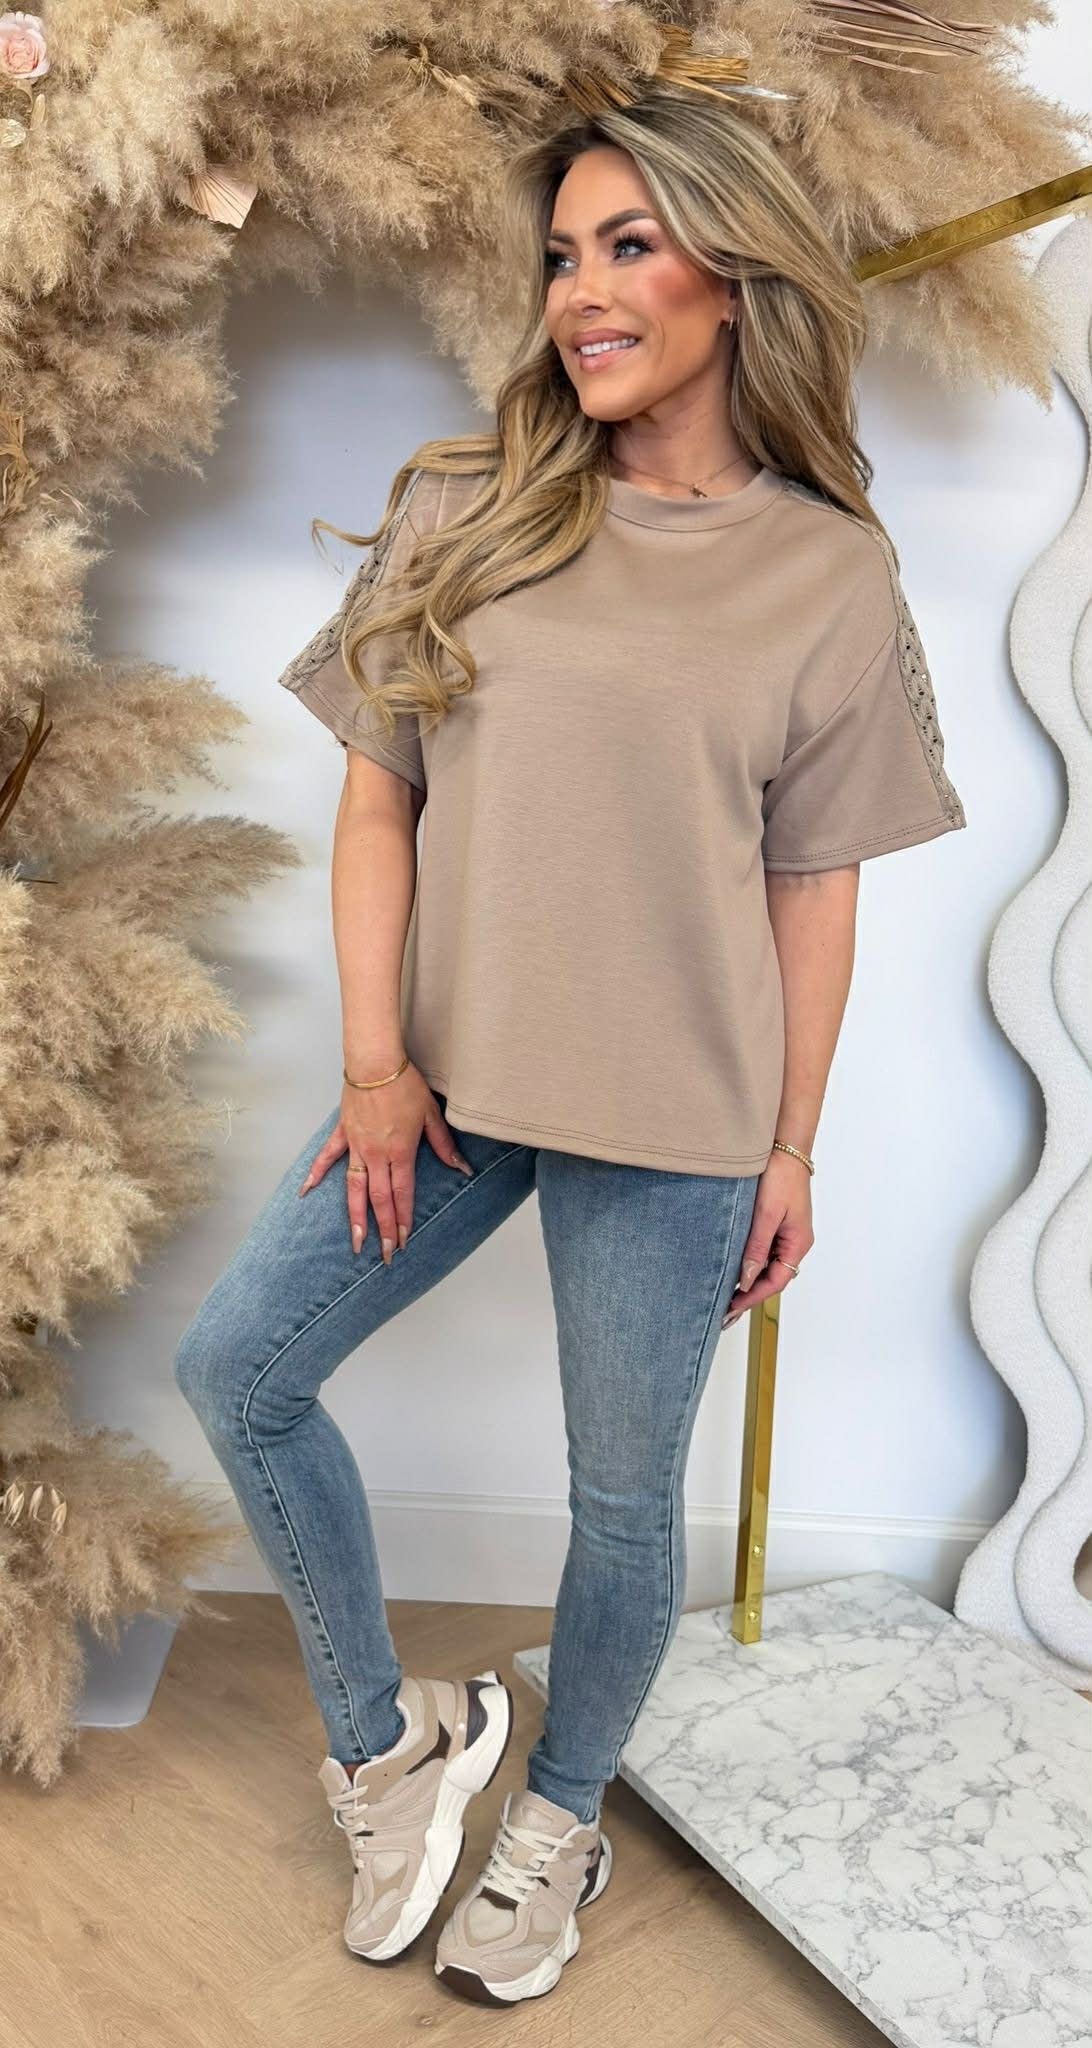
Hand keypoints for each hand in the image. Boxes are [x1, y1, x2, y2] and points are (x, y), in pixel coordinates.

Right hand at [297, 1064, 472, 1263]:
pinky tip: (306, 1192)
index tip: (404, 1241)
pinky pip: (327, 1158)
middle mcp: (376, 1154)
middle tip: (385, 1254)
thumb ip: (444, 1145)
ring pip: (354, 1188)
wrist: (376, 1062)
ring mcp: (356, 1146)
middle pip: (379, 1199)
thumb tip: (463, 1168)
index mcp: (400, 1152)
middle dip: (384, 1229)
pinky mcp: (342, 1133)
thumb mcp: (431, 1115)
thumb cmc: (405, 1085)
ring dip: (355, 1216)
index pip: (402, 1194)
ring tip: (356, 1241)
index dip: (404, 1219)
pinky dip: (316, 1174)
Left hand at [722, 1149, 812, 1327]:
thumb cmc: (780, 1177)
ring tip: (727, 1295)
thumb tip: (748, 1280)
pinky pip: (765, 1251)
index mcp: (798, 1243)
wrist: (784, 1149)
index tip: (732, 1308)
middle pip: (773, 1278)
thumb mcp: (766, 1215)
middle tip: (726, 1311)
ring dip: (750, 1280)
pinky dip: (750, 1263)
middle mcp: (795, 1242)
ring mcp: (787, 1233)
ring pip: (768, 1266)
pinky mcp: (777, 1224)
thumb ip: (757, 1249)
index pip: (776, 1282)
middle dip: (750, 1295)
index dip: (753, 1298)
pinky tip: (735, 1267)